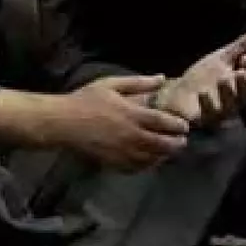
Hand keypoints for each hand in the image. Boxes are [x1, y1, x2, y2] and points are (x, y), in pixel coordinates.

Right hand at [51, 74, 191, 170]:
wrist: (62, 123)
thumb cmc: (85, 101)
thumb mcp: (110, 84)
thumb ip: (138, 82)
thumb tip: (162, 78)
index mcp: (132, 114)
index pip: (164, 123)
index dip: (178, 126)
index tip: (184, 126)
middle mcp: (131, 135)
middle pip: (163, 144)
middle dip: (176, 144)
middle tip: (181, 141)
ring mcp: (122, 152)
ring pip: (152, 158)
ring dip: (164, 155)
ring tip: (168, 151)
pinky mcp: (113, 162)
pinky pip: (136, 168)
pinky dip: (147, 165)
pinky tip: (149, 160)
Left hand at [155, 30, 245, 127]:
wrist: (177, 92)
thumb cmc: (203, 77)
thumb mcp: (222, 58)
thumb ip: (242, 46)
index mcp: (239, 86)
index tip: (245, 57)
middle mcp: (232, 101)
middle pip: (245, 96)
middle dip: (244, 83)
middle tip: (240, 72)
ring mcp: (217, 111)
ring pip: (229, 107)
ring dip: (228, 93)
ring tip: (223, 79)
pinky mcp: (201, 118)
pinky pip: (207, 115)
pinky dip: (206, 104)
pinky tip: (203, 94)